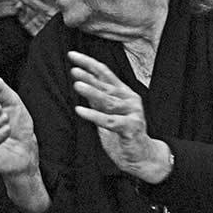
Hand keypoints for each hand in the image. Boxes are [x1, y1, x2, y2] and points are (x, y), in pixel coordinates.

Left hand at [69, 51, 171, 183]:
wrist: (140, 156)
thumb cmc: (123, 134)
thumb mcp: (107, 112)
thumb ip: (97, 99)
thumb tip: (82, 82)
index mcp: (123, 92)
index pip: (104, 72)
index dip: (88, 63)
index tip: (72, 55)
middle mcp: (129, 99)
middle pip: (106, 84)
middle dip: (89, 77)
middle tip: (73, 70)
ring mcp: (132, 112)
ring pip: (108, 101)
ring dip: (92, 92)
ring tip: (77, 85)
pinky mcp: (131, 127)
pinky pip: (109, 120)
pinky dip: (94, 115)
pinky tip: (80, 110)